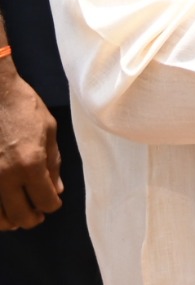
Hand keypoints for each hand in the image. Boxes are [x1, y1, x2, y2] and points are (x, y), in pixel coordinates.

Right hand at [0, 64, 61, 230]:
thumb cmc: (23, 107)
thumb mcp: (49, 130)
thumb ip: (53, 163)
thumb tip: (56, 189)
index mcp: (30, 163)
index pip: (45, 201)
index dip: (51, 205)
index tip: (52, 202)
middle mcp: (5, 176)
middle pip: (20, 216)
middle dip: (32, 218)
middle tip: (36, 215)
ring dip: (8, 220)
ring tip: (16, 216)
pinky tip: (1, 206)